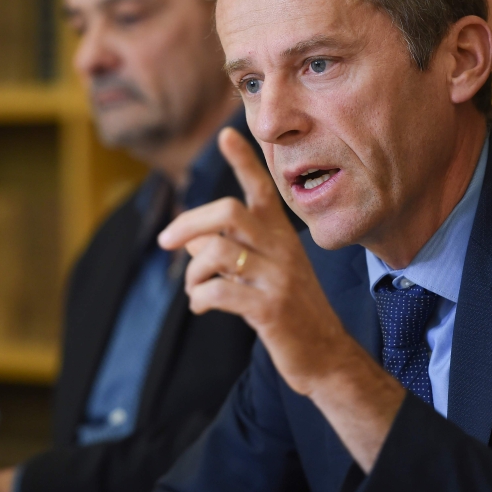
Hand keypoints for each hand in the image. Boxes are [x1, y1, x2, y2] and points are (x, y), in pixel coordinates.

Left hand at [158, 127, 403, 470]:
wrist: (325, 357)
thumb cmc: (289, 311)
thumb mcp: (262, 273)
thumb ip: (227, 252)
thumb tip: (190, 240)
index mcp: (281, 235)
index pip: (261, 189)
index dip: (243, 161)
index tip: (226, 135)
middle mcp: (281, 249)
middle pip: (229, 212)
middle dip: (189, 224)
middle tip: (165, 242)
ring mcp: (277, 278)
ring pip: (218, 252)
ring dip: (192, 273)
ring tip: (194, 290)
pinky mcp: (270, 309)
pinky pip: (219, 291)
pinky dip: (199, 298)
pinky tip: (202, 307)